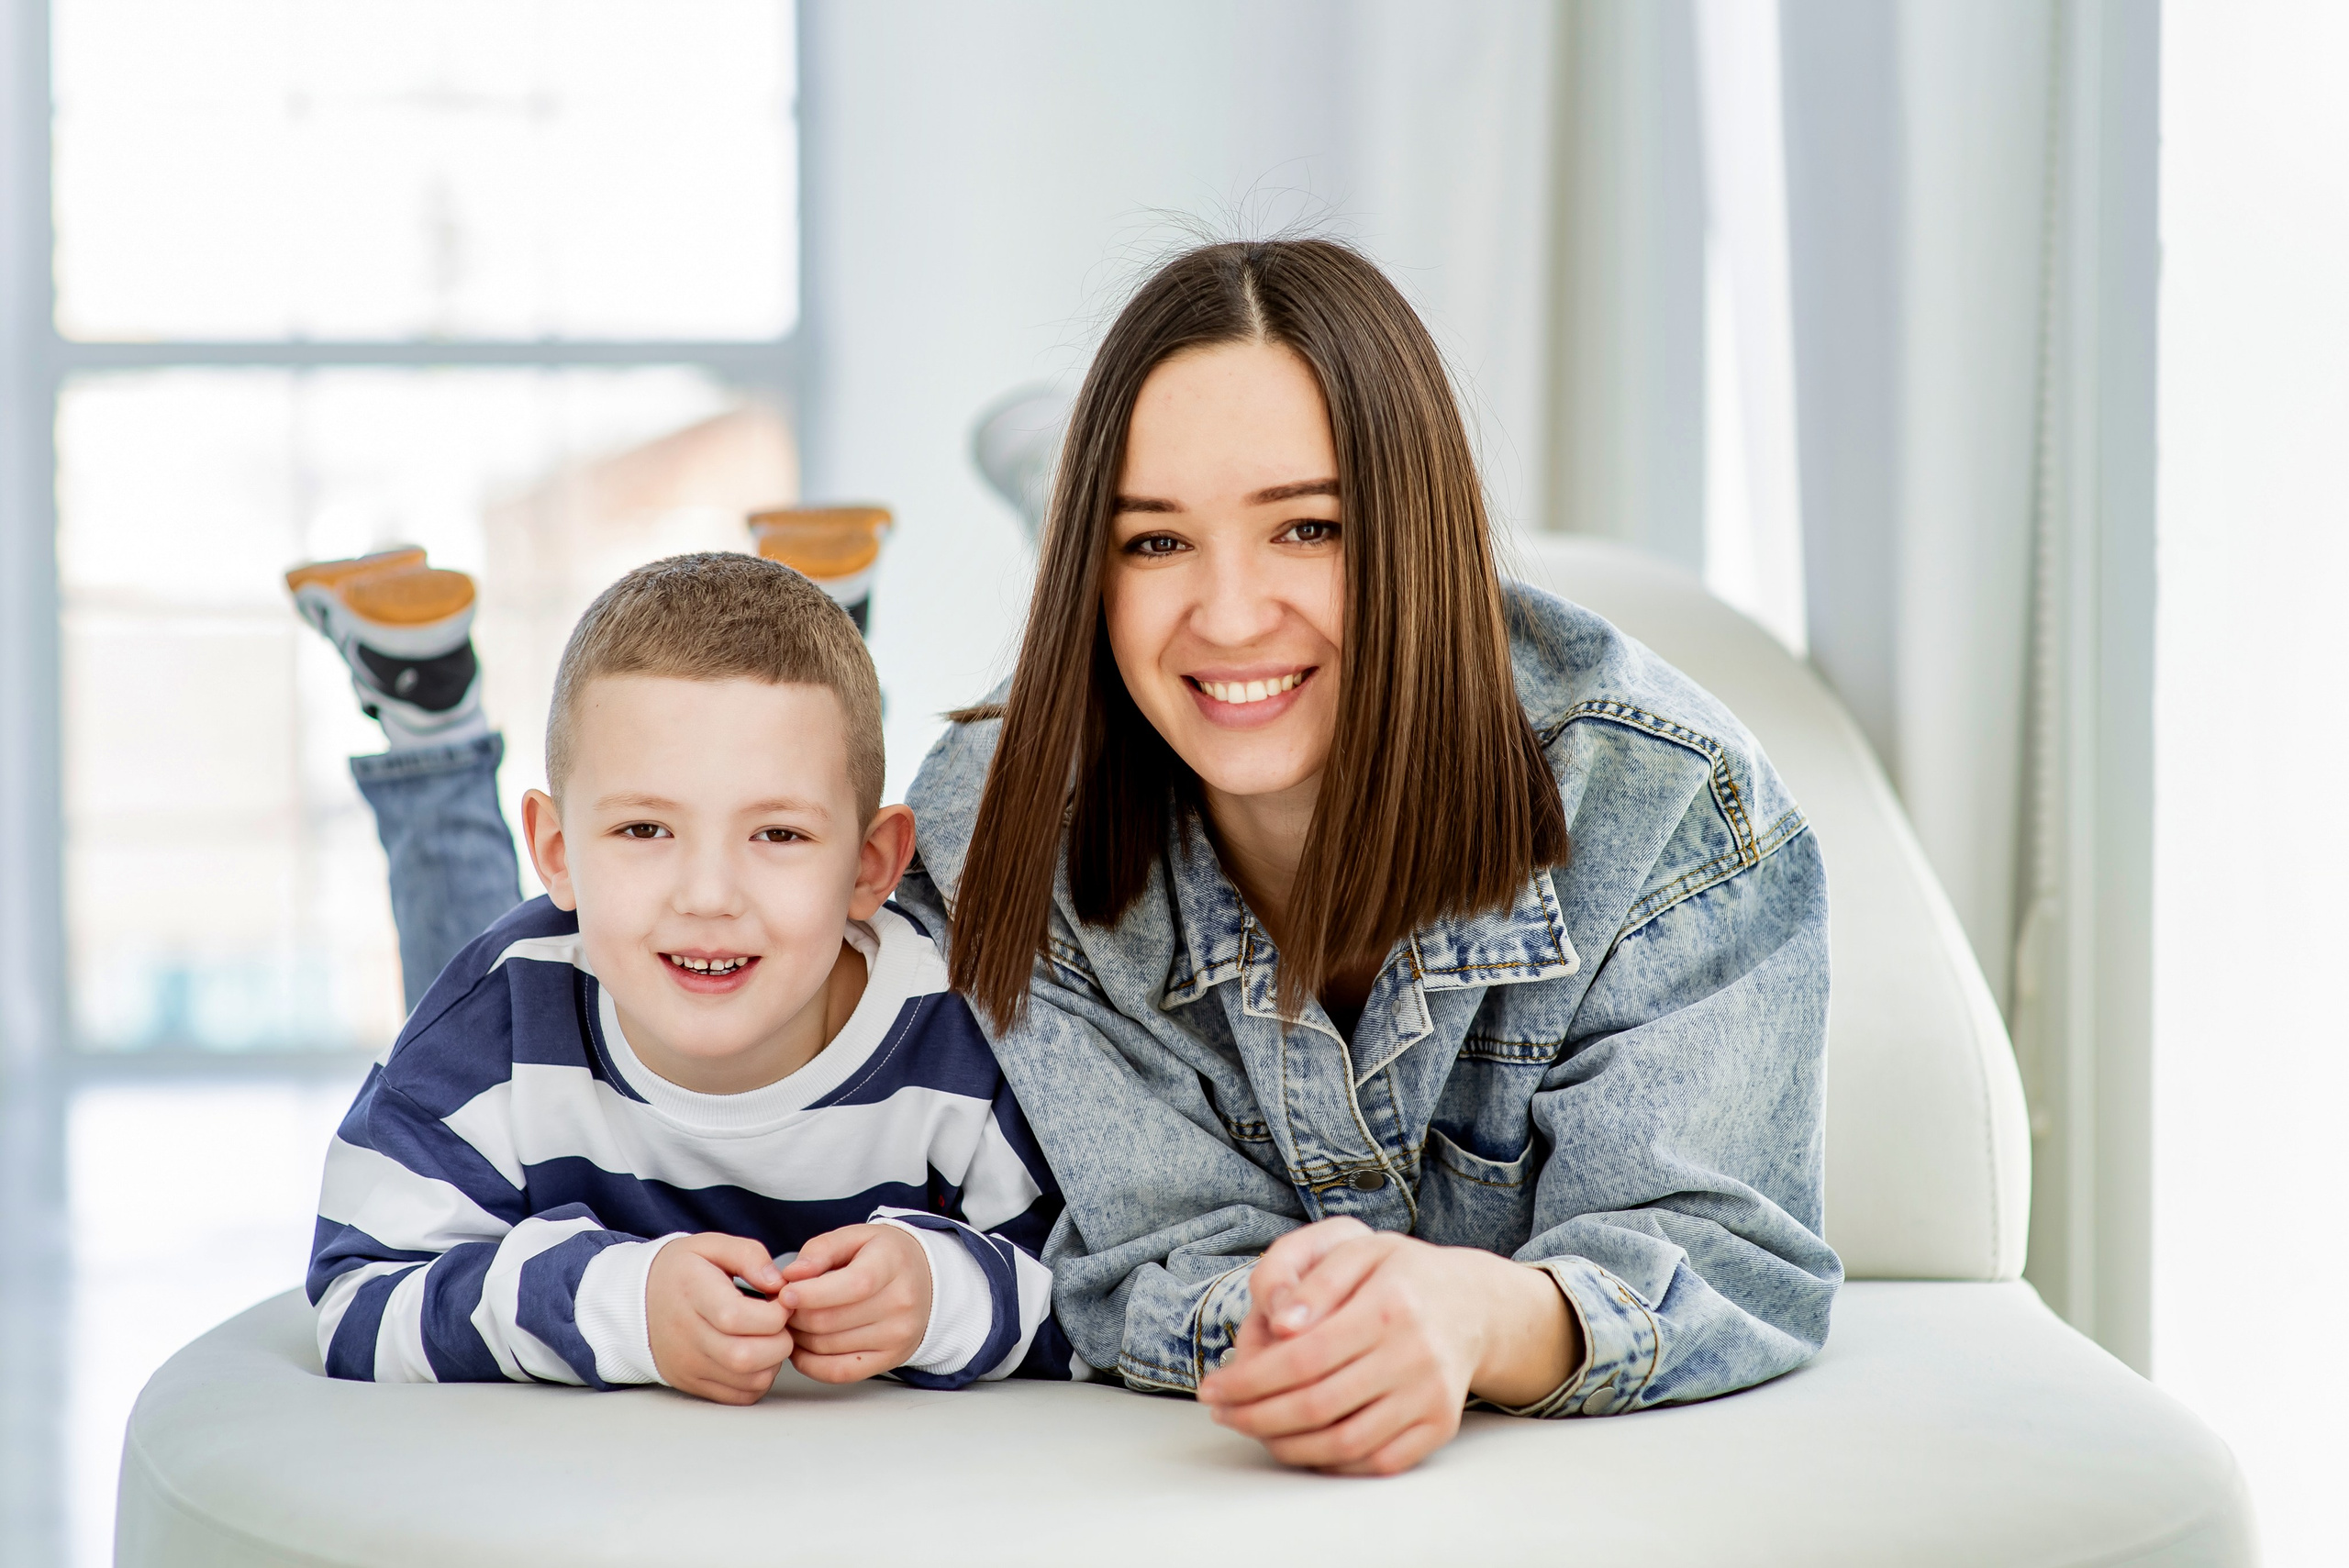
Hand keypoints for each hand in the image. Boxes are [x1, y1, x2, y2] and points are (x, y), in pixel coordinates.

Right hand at [646, 1233, 793, 1404]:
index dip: (773, 1313)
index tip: (782, 1301)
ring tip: (768, 1337)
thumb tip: (779, 1283)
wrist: (635, 1303)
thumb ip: (749, 1255)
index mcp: (691, 1292)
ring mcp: (688, 1365)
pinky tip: (756, 1354)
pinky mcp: (693, 1384)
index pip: (735, 1317)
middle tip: (780, 1322)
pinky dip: (759, 1379)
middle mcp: (686, 1335)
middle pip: (744, 1356)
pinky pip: (740, 1396)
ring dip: (773, 1361)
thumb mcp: (711, 1245)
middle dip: (780, 1340)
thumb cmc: (681, 1271)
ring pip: (748, 1380)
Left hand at [776, 1224, 933, 1383]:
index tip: (784, 1293)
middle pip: (832, 1320)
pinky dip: (810, 1363)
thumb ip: (821, 1250)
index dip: (813, 1293)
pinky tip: (801, 1347)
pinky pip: (839, 1372)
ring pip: (828, 1346)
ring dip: (799, 1336)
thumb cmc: (884, 1256)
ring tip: (794, 1320)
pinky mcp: (889, 1360)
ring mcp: (897, 1336)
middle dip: (795, 1314)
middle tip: (783, 1306)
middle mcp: (901, 1303)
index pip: (854, 1285)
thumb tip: (791, 1275)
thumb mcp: (856, 1236)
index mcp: (893, 1264)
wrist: (926, 1281)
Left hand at [1195, 1217, 1580, 1475]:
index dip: (1249, 1380)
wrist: (1473, 1304)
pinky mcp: (1440, 1425)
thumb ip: (1312, 1278)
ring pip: (1344, 1443)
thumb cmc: (1401, 1273)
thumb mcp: (1358, 1250)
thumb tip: (1279, 1322)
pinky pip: (1377, 1462)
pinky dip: (1331, 1463)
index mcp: (1389, 1305)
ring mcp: (1431, 1396)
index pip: (1303, 1357)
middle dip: (1256, 1417)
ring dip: (1286, 1446)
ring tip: (1253, 1429)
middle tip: (1222, 1413)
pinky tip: (1300, 1444)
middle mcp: (1415, 1354)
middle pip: (1317, 1405)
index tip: (1213, 1387)